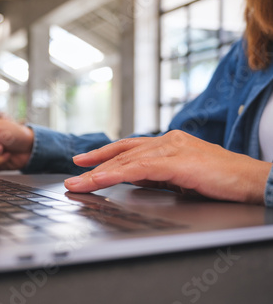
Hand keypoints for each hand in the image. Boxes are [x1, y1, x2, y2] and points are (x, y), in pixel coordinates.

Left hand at [64, 130, 271, 204]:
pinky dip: (116, 174)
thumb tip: (133, 178)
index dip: (105, 154)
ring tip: (78, 183)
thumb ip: (157, 174)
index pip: (129, 147)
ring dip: (98, 172)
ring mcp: (172, 148)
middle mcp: (167, 141)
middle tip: (73, 173)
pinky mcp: (177, 161)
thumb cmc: (221, 181)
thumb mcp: (181, 177)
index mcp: (169, 143)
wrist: (252, 181)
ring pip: (126, 159)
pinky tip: (100, 180)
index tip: (84, 161)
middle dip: (95, 163)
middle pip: (123, 151)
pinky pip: (139, 169)